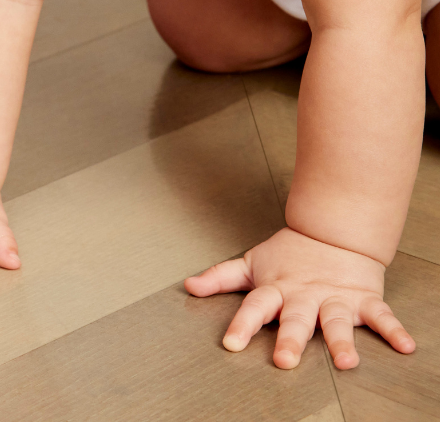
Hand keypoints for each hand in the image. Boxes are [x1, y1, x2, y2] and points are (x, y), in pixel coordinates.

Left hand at [185, 227, 414, 369]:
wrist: (333, 232)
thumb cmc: (289, 255)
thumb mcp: (252, 264)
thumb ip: (221, 278)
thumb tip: (189, 286)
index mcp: (277, 289)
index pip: (255, 308)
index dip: (242, 325)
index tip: (231, 344)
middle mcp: (305, 297)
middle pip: (296, 319)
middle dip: (290, 340)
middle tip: (285, 361)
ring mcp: (335, 298)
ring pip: (337, 321)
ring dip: (342, 341)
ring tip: (347, 362)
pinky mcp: (364, 300)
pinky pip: (381, 316)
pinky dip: (394, 330)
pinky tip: (406, 346)